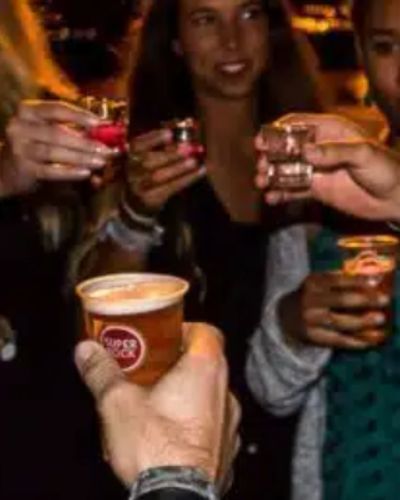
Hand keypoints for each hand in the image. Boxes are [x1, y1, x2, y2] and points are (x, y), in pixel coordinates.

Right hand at [1, 100, 114, 195]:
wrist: (7, 170)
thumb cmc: (37, 146)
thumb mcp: (49, 132)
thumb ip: (74, 130)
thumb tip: (105, 133)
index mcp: (28, 111)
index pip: (56, 109)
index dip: (79, 115)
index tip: (100, 122)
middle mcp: (20, 127)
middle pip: (57, 132)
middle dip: (85, 142)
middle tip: (107, 150)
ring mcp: (19, 148)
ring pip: (54, 152)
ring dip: (81, 157)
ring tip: (101, 162)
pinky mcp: (23, 169)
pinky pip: (51, 170)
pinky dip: (70, 172)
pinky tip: (86, 173)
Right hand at [74, 323, 239, 487]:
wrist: (178, 497)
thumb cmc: (157, 450)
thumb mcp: (118, 403)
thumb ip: (102, 372)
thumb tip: (88, 352)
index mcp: (204, 370)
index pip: (208, 332)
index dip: (186, 329)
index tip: (164, 336)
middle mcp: (224, 392)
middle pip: (208, 362)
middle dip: (179, 363)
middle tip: (152, 369)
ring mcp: (230, 422)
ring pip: (211, 394)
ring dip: (190, 393)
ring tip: (158, 402)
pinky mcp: (226, 448)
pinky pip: (214, 423)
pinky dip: (197, 421)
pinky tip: (172, 433)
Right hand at [126, 129, 205, 213]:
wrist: (138, 200)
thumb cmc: (151, 171)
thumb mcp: (153, 156)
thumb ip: (165, 147)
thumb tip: (185, 140)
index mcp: (132, 155)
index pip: (138, 145)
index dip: (153, 138)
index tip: (170, 134)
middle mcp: (132, 170)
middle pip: (148, 162)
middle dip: (170, 155)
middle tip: (188, 149)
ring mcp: (139, 186)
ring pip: (157, 177)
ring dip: (178, 168)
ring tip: (194, 162)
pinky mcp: (150, 199)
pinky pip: (169, 189)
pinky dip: (186, 180)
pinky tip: (200, 172)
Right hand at [255, 113, 399, 220]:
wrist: (395, 198)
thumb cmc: (385, 168)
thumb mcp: (363, 154)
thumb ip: (334, 151)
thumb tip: (306, 152)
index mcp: (329, 131)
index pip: (297, 125)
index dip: (277, 131)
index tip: (262, 141)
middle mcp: (318, 149)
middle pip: (286, 148)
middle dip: (269, 155)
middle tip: (260, 165)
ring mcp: (316, 170)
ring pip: (286, 170)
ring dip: (271, 175)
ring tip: (261, 182)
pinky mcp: (317, 190)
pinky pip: (293, 191)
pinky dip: (280, 194)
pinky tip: (271, 198)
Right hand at [283, 271, 390, 348]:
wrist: (284, 316)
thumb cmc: (310, 296)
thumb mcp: (318, 283)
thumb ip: (340, 281)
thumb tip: (372, 281)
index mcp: (312, 283)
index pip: (337, 280)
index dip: (357, 281)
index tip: (375, 282)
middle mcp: (310, 300)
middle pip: (339, 300)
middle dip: (363, 300)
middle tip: (383, 300)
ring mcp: (310, 320)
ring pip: (339, 322)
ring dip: (362, 322)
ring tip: (379, 320)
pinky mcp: (312, 336)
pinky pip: (336, 340)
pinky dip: (354, 341)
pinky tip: (368, 341)